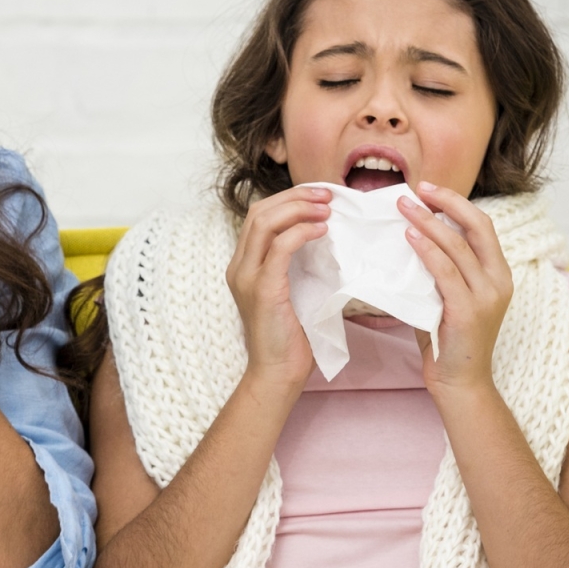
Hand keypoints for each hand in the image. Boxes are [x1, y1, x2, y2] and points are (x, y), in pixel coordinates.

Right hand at [226, 186, 332, 394]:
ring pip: (265, 222)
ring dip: (299, 209)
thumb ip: (301, 265)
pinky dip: (301, 232)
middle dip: (295, 197)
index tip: (319, 196)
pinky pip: (279, 247)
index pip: (259, 216)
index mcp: (244, 266)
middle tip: (327, 195)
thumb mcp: (295, 291)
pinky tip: (322, 230)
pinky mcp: (262, 289)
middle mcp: (239, 267)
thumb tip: (329, 238)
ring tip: (327, 208)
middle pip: (259, 212)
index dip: (289, 200)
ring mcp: (247, 277)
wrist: (278, 373)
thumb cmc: (291, 338)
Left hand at [398, 182, 512, 396]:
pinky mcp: (468, 311)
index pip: (482, 226)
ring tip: (404, 208)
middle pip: (476, 226)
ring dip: (428, 222)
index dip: (456, 203)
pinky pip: (445, 272)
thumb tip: (412, 237)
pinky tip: (410, 237)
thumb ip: (441, 270)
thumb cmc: (448, 340)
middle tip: (415, 190)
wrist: (460, 383)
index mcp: (498, 274)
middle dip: (445, 203)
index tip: (428, 190)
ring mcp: (486, 296)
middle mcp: (498, 281)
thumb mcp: (449, 296)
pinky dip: (427, 251)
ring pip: (457, 246)